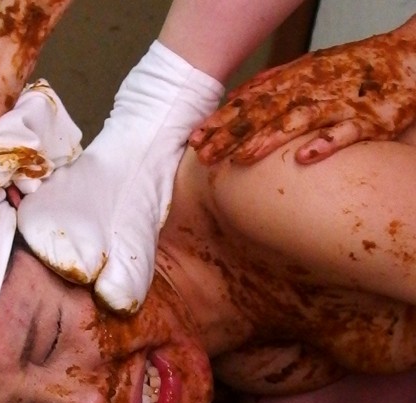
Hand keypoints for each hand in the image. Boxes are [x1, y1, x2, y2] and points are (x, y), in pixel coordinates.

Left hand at [189, 14, 415, 165]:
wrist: (407, 59)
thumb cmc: (353, 71)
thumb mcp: (308, 70)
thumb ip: (273, 84)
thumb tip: (236, 97)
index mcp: (296, 79)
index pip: (250, 102)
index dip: (221, 121)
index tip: (194, 139)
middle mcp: (312, 90)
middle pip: (265, 113)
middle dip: (233, 134)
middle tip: (203, 155)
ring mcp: (339, 103)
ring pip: (299, 121)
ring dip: (268, 140)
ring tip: (241, 157)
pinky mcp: (368, 119)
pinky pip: (345, 133)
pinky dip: (326, 144)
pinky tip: (305, 158)